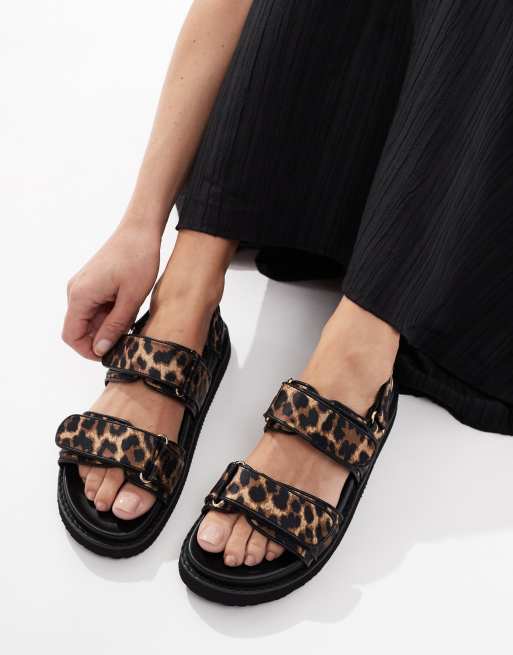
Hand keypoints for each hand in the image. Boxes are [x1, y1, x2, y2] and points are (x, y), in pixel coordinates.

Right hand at [62, 221, 160, 359]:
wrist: (140, 230)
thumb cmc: (138, 259)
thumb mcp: (132, 298)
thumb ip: (115, 325)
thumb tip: (101, 349)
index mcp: (80, 295)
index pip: (72, 336)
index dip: (89, 351)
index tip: (111, 354)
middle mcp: (75, 291)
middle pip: (79, 329)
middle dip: (101, 339)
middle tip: (126, 339)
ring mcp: (82, 286)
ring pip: (89, 319)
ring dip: (107, 326)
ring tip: (130, 322)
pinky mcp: (92, 283)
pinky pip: (95, 308)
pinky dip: (109, 315)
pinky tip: (128, 310)